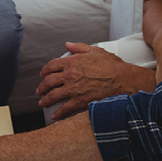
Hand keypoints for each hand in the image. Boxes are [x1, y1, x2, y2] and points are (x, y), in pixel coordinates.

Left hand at [36, 42, 154, 120]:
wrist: (122, 79)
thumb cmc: (111, 65)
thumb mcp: (94, 50)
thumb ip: (79, 47)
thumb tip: (68, 44)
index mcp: (72, 62)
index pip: (51, 66)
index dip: (45, 71)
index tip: (43, 75)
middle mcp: (69, 75)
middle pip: (49, 82)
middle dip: (42, 87)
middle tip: (40, 91)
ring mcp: (73, 89)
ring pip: (53, 96)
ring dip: (46, 100)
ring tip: (42, 103)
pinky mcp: (80, 101)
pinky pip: (65, 108)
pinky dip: (58, 113)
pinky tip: (55, 116)